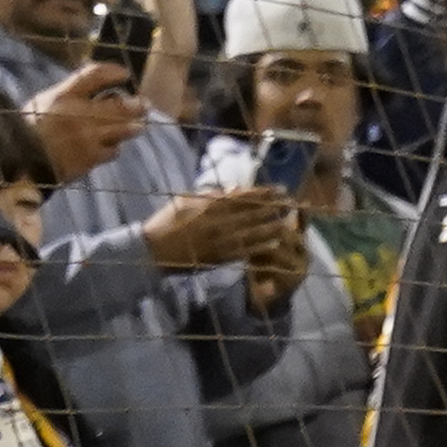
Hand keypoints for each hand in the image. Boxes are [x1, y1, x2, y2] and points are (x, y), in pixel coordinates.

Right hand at [30, 68, 149, 183]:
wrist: (20, 162)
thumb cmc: (30, 129)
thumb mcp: (45, 101)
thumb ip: (70, 93)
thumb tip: (96, 88)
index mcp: (64, 95)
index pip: (94, 75)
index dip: (112, 72)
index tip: (125, 75)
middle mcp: (79, 113)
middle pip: (118, 104)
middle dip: (135, 105)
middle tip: (144, 105)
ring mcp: (87, 136)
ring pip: (122, 129)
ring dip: (133, 127)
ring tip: (138, 126)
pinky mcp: (90, 158)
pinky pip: (113, 151)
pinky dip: (114, 148)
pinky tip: (111, 147)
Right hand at [145, 188, 304, 273]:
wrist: (153, 249)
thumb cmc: (167, 221)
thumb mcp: (186, 200)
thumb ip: (210, 195)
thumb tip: (233, 189)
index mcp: (210, 205)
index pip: (244, 196)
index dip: (264, 193)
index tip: (280, 189)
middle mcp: (218, 221)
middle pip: (253, 213)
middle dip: (274, 208)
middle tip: (292, 204)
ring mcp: (219, 240)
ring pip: (252, 232)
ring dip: (272, 227)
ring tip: (288, 222)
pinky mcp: (218, 257)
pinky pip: (244, 251)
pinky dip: (259, 247)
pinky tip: (273, 243)